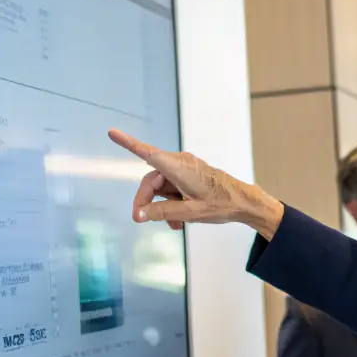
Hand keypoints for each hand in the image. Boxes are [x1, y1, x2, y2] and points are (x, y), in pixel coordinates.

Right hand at [107, 129, 284, 236]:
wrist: (244, 203)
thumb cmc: (221, 204)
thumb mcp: (189, 212)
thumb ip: (162, 212)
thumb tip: (139, 214)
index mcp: (179, 168)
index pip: (148, 153)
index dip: (128, 144)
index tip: (112, 132)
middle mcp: (180, 163)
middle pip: (151, 180)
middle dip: (146, 200)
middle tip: (140, 219)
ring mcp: (186, 169)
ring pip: (162, 187)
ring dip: (162, 205)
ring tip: (173, 225)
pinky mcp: (190, 176)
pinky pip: (173, 188)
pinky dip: (172, 202)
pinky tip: (178, 220)